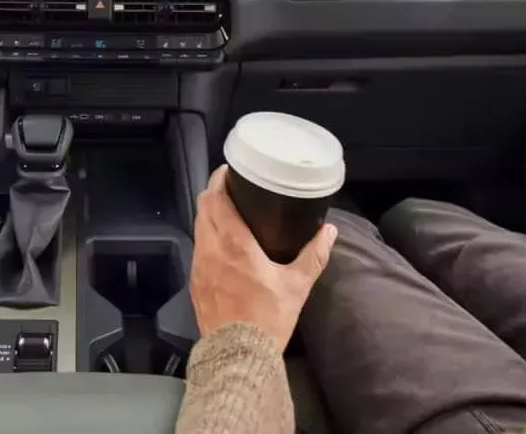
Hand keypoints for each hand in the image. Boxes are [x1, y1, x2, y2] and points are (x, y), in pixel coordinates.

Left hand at [190, 165, 337, 351]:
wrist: (238, 355)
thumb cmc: (268, 318)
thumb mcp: (297, 285)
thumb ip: (314, 255)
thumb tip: (330, 231)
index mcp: (234, 244)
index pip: (217, 199)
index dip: (220, 179)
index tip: (230, 171)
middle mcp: (210, 249)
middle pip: (203, 208)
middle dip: (214, 192)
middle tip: (230, 187)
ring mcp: (199, 266)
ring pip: (198, 228)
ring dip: (208, 214)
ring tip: (226, 211)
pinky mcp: (195, 283)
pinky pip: (197, 249)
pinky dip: (206, 237)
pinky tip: (220, 243)